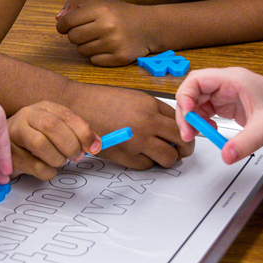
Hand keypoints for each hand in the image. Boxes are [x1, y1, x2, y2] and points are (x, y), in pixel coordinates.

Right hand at [8, 101, 99, 180]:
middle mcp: (27, 116)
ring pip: (40, 144)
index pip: (66, 115)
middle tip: (76, 156)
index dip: (83, 132)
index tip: (94, 147)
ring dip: (57, 158)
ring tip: (59, 161)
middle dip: (70, 145)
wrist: (6, 145)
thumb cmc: (37, 137)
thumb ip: (76, 134)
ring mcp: (15, 133)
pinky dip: (48, 171)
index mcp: (44, 107)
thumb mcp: (57, 129)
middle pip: (52, 126)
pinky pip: (34, 166)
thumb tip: (95, 145)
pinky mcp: (9, 154)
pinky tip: (46, 168)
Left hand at [55, 0, 157, 66]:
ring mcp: (114, 44)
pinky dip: (98, 56)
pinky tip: (108, 47)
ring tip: (100, 38)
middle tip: (87, 32)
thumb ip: (75, 5)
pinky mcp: (119, 58)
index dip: (62, 25)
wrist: (148, 27)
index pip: (67, 21)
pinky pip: (94, 61)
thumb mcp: (98, 1)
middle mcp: (107, 26)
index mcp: (101, 9)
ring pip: (82, 51)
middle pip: (73, 38)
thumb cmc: (119, 13)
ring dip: (87, 45)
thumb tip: (58, 19)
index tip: (65, 27)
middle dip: (76, 35)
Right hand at [60, 81, 191, 168]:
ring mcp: (137, 140)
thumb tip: (171, 126)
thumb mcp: (132, 98)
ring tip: (161, 155)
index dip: (187, 130)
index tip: (187, 135)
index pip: (182, 121)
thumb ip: (152, 111)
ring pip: (169, 157)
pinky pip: (147, 165)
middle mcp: (147, 122)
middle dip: (185, 147)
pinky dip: (147, 163)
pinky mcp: (126, 155)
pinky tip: (140, 155)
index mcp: (150, 105)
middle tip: (181, 150)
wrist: (75, 107)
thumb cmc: (100, 101)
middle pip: (182, 140)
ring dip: (168, 158)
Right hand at [175, 67, 262, 164]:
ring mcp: (229, 94)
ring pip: (199, 102)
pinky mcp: (231, 105)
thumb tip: (225, 155)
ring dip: (194, 118)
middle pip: (194, 92)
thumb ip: (244, 143)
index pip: (197, 79)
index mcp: (234, 79)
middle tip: (189, 133)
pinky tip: (211, 131)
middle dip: (187, 112)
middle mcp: (229, 84)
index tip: (187, 115)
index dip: (186, 95)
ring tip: (198, 134)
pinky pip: (209, 110)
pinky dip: (204, 121)